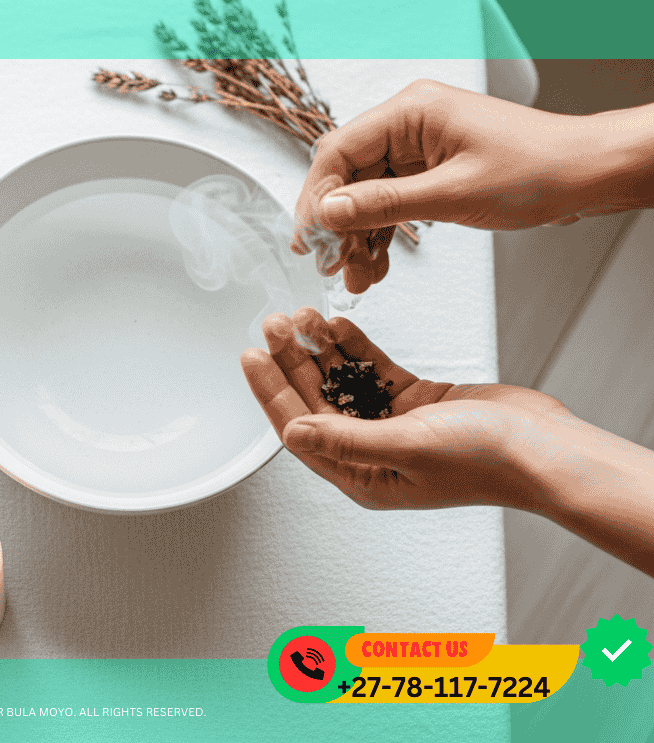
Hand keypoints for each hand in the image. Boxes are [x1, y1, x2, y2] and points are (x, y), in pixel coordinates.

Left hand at [239, 308, 571, 511]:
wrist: (545, 448)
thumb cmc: (485, 460)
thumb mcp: (405, 445)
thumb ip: (344, 438)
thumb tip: (292, 433)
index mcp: (362, 477)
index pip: (299, 430)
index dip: (270, 392)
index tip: (249, 357)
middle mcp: (372, 453)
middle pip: (315, 401)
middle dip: (292, 362)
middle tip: (273, 324)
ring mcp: (393, 425)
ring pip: (343, 381)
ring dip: (321, 351)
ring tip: (299, 317)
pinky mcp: (416, 402)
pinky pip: (374, 370)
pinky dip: (356, 347)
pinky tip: (336, 326)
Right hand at [291, 80, 653, 293]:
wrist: (588, 174)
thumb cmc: (538, 170)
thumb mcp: (452, 194)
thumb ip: (383, 203)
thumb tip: (328, 211)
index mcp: (411, 111)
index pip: (338, 152)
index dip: (316, 198)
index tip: (309, 239)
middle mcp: (410, 124)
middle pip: (348, 176)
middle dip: (337, 226)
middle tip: (331, 266)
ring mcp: (419, 148)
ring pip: (366, 195)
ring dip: (358, 238)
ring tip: (357, 277)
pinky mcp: (430, 170)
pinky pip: (390, 203)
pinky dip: (380, 236)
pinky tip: (376, 266)